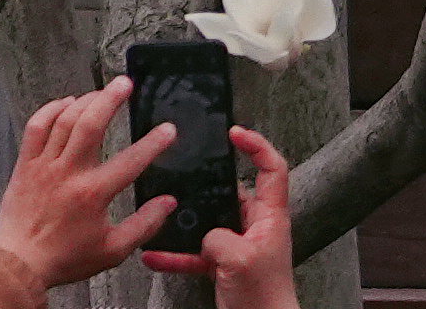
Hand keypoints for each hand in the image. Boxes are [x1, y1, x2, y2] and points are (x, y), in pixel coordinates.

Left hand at [0, 85, 177, 293]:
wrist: (17, 266)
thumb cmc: (64, 259)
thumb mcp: (112, 251)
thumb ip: (144, 225)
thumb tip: (168, 202)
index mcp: (93, 193)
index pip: (132, 160)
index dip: (155, 142)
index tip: (168, 129)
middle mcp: (68, 174)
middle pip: (90, 124)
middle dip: (110, 98)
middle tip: (125, 83)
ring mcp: (43, 167)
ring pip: (64, 121)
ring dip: (85, 100)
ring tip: (101, 91)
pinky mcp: (24, 167)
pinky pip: (35, 128)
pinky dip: (50, 110)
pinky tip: (65, 104)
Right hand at [148, 124, 294, 308]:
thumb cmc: (264, 295)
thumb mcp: (241, 259)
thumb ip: (221, 237)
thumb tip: (207, 233)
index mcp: (270, 217)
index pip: (272, 168)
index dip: (257, 146)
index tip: (235, 133)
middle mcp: (255, 227)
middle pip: (233, 193)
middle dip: (208, 184)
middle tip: (185, 172)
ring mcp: (238, 245)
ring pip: (208, 225)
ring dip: (184, 224)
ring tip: (160, 214)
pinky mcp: (223, 265)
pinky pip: (195, 254)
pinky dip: (175, 255)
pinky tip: (152, 256)